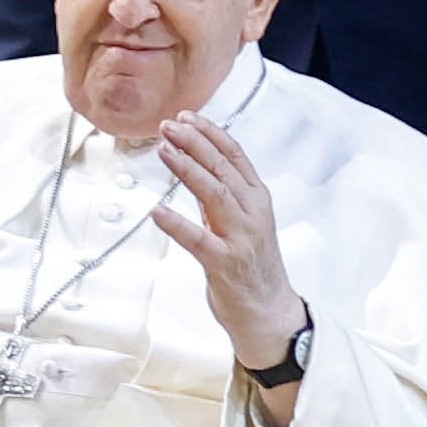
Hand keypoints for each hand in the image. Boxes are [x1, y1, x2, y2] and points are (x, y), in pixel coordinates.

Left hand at [150, 116, 306, 371]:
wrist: (269, 311)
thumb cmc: (252, 264)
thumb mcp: (241, 221)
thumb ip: (220, 196)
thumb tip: (195, 164)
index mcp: (257, 199)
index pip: (234, 156)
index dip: (210, 133)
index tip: (186, 115)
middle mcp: (252, 213)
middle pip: (223, 169)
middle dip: (195, 143)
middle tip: (169, 125)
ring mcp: (240, 238)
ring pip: (214, 194)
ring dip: (188, 169)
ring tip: (164, 150)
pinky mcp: (225, 264)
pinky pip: (198, 240)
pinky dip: (177, 224)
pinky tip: (156, 211)